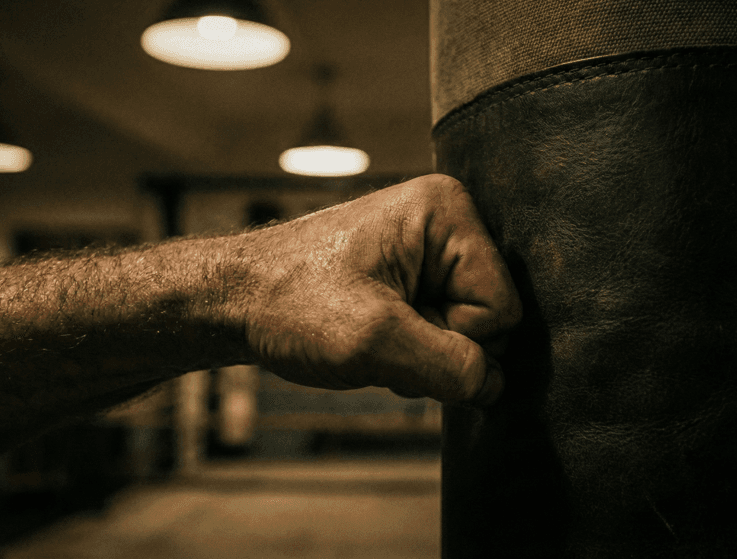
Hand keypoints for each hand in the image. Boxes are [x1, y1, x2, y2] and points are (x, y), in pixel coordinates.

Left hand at [221, 174, 521, 405]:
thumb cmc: (290, 303)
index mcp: (448, 210)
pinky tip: (375, 337)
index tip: (397, 329)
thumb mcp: (373, 341)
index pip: (502, 306)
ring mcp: (431, 248)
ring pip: (466, 331)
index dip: (457, 338)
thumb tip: (496, 386)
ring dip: (422, 353)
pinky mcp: (416, 274)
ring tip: (372, 336)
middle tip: (383, 339)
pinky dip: (412, 348)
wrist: (234, 301)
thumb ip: (449, 366)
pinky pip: (443, 328)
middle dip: (439, 347)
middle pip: (490, 318)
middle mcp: (448, 220)